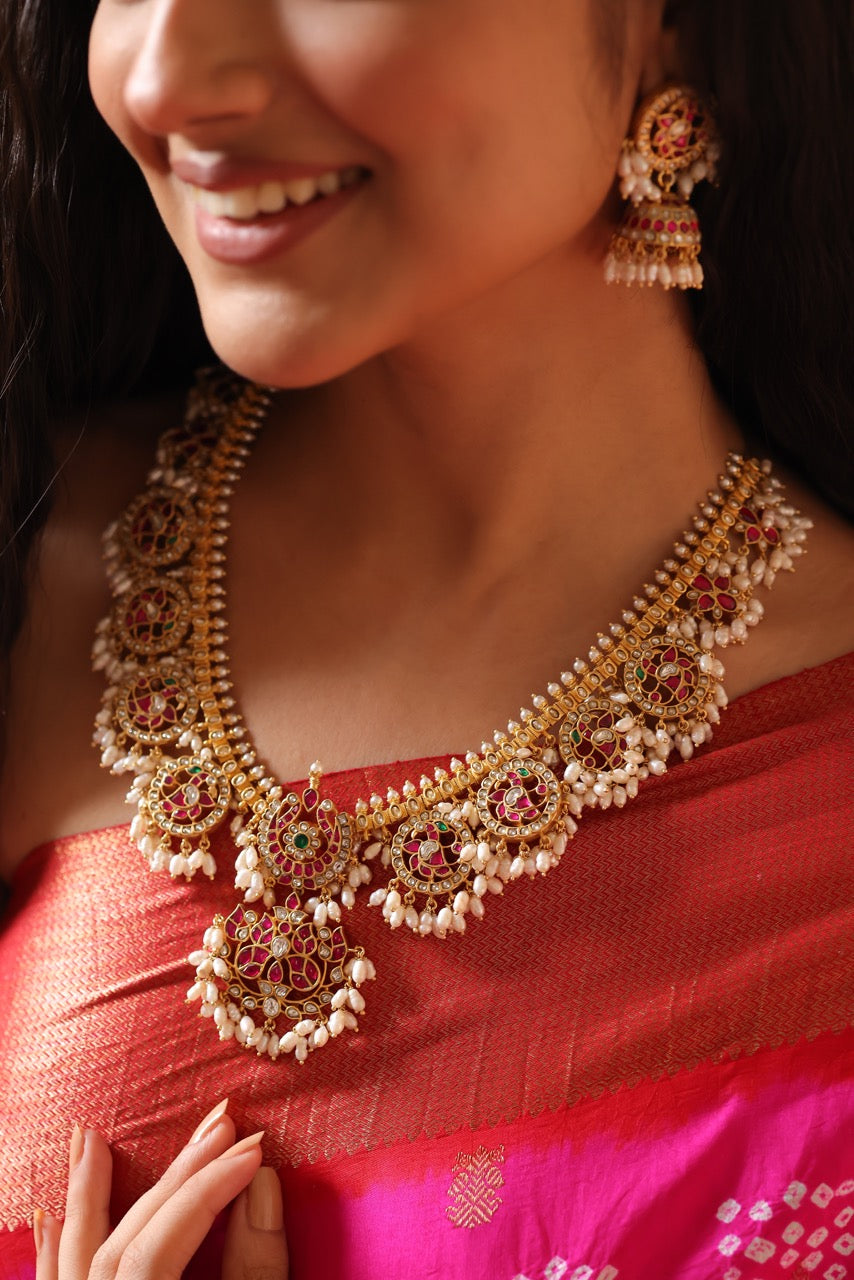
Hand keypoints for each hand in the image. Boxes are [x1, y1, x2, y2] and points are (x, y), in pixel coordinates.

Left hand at [33, 1100, 288, 1279]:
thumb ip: (255, 1269)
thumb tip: (265, 1184)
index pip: (162, 1245)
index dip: (208, 1192)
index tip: (254, 1150)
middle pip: (126, 1240)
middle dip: (175, 1179)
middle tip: (219, 1123)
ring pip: (74, 1255)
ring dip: (85, 1194)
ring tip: (89, 1136)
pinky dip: (53, 1248)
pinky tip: (50, 1214)